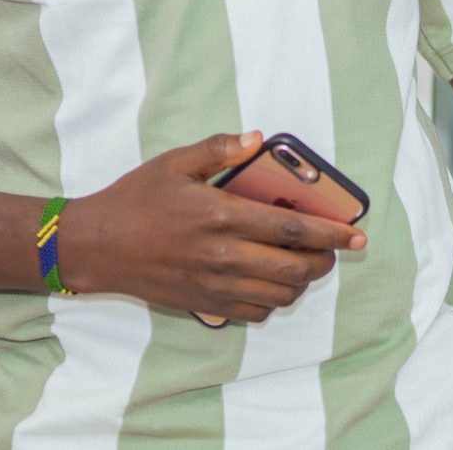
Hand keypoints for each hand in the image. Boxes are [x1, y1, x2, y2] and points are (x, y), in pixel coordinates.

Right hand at [60, 131, 363, 323]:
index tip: (356, 235)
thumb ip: (219, 149)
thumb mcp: (175, 163)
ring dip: (302, 282)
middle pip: (295, 268)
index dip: (332, 235)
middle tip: (332, 250)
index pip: (293, 231)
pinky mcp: (203, 304)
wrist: (96, 246)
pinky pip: (255, 313)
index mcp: (222, 216)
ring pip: (280, 294)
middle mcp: (223, 256)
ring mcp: (214, 285)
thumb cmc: (136, 199)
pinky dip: (274, 301)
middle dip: (324, 261)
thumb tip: (257, 139)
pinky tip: (272, 283)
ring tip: (305, 264)